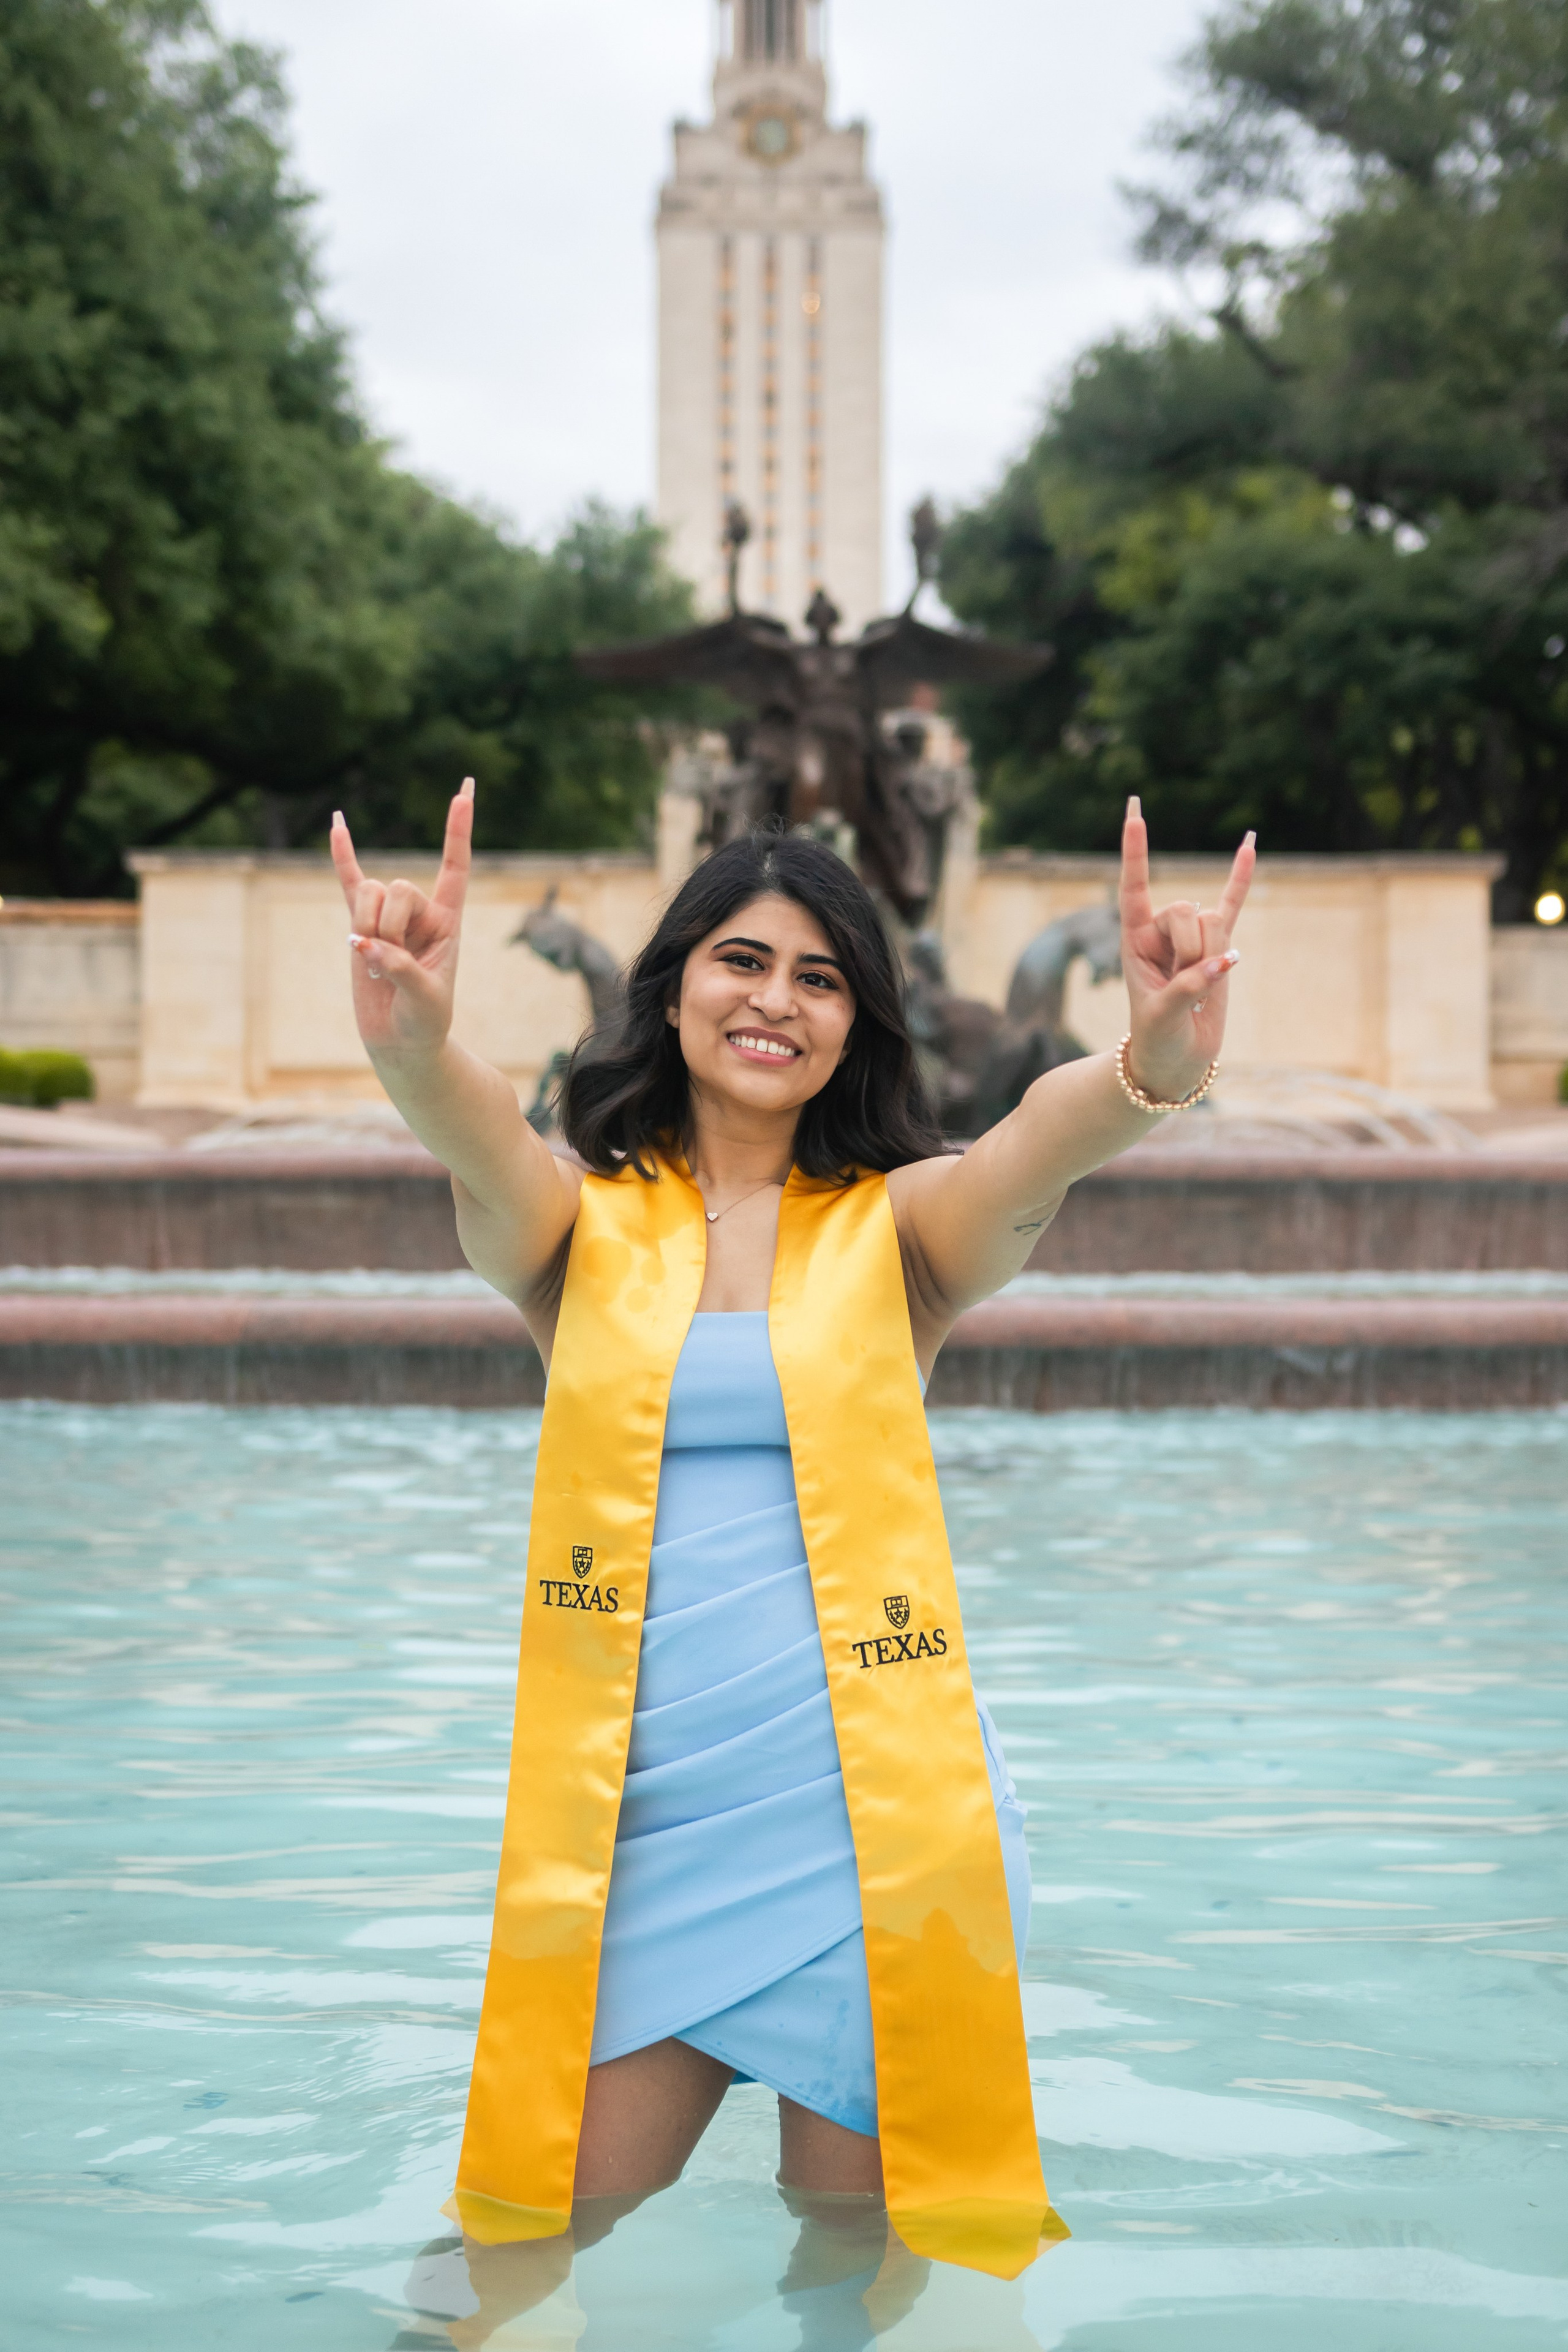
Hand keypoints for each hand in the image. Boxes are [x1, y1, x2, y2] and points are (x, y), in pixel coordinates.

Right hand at [330, 779, 473, 1057]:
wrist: (400, 1040)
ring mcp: (388, 916)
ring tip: (373, 965)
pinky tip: (338, 823)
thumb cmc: (425, 1020)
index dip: (459, 831)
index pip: (455, 867)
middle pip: (399, 888)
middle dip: (389, 927)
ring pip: (370, 894)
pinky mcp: (360, 925)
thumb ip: (401, 969)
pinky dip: (343, 855)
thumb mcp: (425, 998)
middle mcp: (420, 912)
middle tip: (389, 965)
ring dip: (366, 929)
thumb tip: (364, 944)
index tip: (465, 790)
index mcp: (448, 921)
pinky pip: (349, 883)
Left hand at [1119, 796, 1253, 1100]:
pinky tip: (1249, 844)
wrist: (1175, 1061)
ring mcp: (1192, 936)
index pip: (1133, 886)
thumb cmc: (1156, 1039)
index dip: (1135, 851)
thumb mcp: (1161, 1017)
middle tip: (1183, 986)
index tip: (1135, 811)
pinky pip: (1233, 904)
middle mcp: (1160, 930)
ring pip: (1212, 920)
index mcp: (1133, 939)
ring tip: (1198, 987)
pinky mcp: (1220, 946)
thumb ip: (1187, 987)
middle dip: (1190, 949)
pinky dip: (1240, 877)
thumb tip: (1224, 961)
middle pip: (1185, 910)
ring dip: (1211, 957)